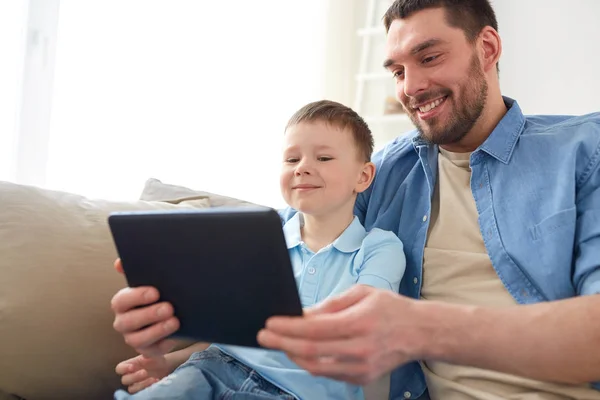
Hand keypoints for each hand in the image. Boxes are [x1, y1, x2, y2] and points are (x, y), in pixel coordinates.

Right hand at [111, 258, 179, 356]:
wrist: (170, 314)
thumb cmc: (157, 295)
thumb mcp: (149, 282)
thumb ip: (134, 271)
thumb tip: (119, 262)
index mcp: (122, 303)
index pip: (121, 300)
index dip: (137, 297)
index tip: (155, 292)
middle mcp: (123, 322)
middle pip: (128, 322)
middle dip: (149, 315)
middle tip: (169, 307)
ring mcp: (134, 338)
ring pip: (138, 340)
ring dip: (157, 330)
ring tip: (175, 321)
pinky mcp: (148, 350)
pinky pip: (153, 351)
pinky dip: (164, 344)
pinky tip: (175, 336)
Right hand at [115, 354, 172, 393]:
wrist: (166, 366)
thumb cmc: (156, 359)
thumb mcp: (151, 354)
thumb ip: (145, 355)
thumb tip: (143, 358)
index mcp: (129, 365)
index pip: (119, 369)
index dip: (124, 368)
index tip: (133, 366)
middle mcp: (130, 376)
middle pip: (125, 380)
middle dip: (135, 376)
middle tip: (145, 372)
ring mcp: (136, 384)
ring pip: (131, 388)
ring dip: (142, 384)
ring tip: (153, 378)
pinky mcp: (142, 390)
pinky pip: (140, 393)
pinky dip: (147, 388)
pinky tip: (156, 382)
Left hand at [257, 285, 426, 384]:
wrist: (420, 332)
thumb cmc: (390, 308)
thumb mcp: (361, 293)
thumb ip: (331, 304)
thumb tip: (303, 314)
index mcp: (359, 322)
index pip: (314, 329)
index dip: (288, 327)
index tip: (270, 323)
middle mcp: (360, 348)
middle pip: (310, 351)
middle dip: (282, 343)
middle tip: (264, 336)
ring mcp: (361, 367)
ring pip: (316, 367)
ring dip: (292, 355)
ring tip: (279, 343)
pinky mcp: (361, 378)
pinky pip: (328, 373)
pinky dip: (310, 363)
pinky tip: (300, 352)